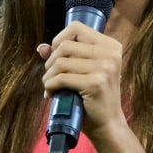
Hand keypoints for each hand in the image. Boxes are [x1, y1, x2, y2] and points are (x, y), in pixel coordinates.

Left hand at [38, 21, 125, 138]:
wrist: (108, 124)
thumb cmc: (94, 97)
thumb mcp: (84, 72)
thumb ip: (65, 56)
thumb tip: (41, 47)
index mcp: (111, 46)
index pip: (76, 28)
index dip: (59, 39)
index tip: (56, 55)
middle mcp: (111, 54)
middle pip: (65, 45)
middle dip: (51, 62)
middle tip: (51, 76)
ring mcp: (105, 68)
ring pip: (61, 62)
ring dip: (49, 76)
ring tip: (50, 86)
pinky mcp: (95, 83)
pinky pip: (61, 78)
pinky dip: (50, 86)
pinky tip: (51, 93)